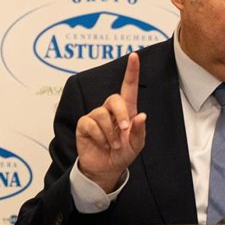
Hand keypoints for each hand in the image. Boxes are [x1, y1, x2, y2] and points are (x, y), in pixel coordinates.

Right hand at [76, 51, 147, 191]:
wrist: (107, 169)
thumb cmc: (123, 153)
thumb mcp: (137, 145)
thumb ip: (139, 130)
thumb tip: (141, 115)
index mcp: (127, 110)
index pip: (128, 87)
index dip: (131, 71)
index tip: (134, 56)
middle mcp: (110, 110)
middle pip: (114, 99)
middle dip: (121, 115)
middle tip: (125, 131)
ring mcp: (95, 116)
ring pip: (102, 115)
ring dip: (110, 133)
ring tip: (113, 145)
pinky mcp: (84, 124)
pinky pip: (90, 124)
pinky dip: (99, 137)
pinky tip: (101, 144)